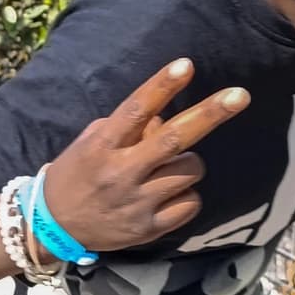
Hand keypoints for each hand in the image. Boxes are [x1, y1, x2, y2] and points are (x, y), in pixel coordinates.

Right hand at [42, 60, 248, 254]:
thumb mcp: (92, 142)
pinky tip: (166, 196)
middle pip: (174, 139)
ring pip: (190, 170)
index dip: (161, 86)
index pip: (136, 110)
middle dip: (210, 115)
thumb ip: (129, 128)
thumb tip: (166, 117)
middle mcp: (121, 173)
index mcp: (102, 146)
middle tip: (240, 96)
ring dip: (187, 163)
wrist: (55, 226)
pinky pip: (191, 202)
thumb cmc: (78, 173)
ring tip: (164, 170)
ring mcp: (137, 203)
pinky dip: (185, 194)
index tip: (186, 65)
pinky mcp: (150, 228)